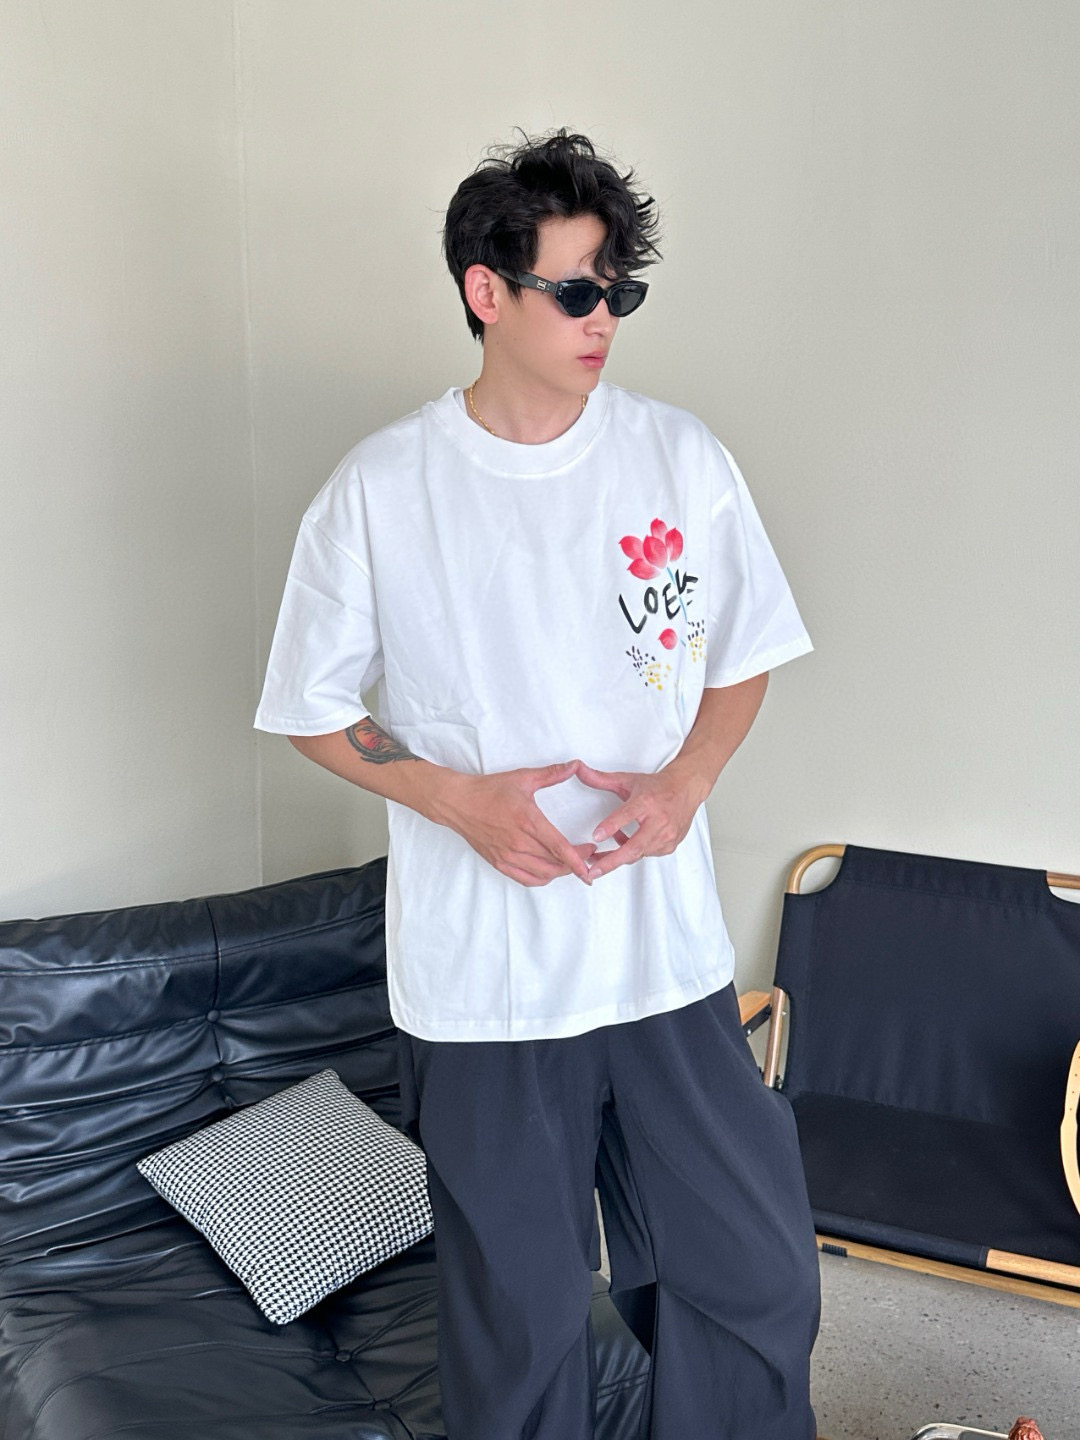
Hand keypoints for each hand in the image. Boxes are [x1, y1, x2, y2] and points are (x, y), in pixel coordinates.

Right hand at [434, 761, 594, 887]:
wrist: (458, 802)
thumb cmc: (489, 790)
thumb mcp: (522, 778)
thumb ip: (551, 774)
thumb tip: (575, 765)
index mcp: (527, 821)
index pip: (558, 847)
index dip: (577, 860)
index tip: (591, 867)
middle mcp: (518, 842)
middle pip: (554, 864)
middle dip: (575, 863)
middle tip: (587, 856)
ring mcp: (507, 855)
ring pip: (542, 874)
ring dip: (560, 873)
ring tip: (571, 864)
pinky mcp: (498, 862)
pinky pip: (526, 879)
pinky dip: (542, 879)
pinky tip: (549, 871)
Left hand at [575, 761, 707, 879]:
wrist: (687, 789)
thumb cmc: (657, 786)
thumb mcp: (628, 780)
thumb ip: (601, 779)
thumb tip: (579, 770)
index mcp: (647, 801)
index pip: (626, 815)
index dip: (610, 826)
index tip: (595, 836)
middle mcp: (659, 820)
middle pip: (634, 846)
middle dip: (611, 861)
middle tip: (592, 871)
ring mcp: (667, 835)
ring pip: (638, 854)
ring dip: (617, 857)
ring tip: (598, 855)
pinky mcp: (670, 845)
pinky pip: (645, 854)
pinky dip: (632, 852)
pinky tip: (623, 842)